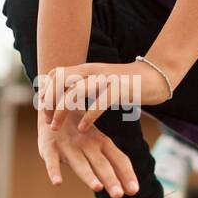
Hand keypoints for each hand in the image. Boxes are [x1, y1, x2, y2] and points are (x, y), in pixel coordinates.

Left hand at [36, 60, 171, 132]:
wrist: (155, 77)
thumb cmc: (126, 84)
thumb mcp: (100, 81)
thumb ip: (83, 85)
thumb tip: (65, 96)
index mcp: (86, 69)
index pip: (56, 74)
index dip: (46, 91)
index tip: (43, 110)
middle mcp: (93, 71)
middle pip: (60, 81)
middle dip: (49, 101)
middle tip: (47, 121)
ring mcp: (106, 79)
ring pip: (75, 92)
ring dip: (61, 110)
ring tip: (56, 127)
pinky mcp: (120, 89)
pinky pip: (99, 102)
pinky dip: (88, 116)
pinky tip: (82, 128)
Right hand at [36, 109, 139, 197]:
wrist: (53, 101)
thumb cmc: (80, 127)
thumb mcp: (97, 140)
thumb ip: (111, 161)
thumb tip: (132, 186)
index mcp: (101, 142)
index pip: (118, 159)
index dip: (126, 174)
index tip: (134, 191)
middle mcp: (87, 144)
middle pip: (101, 164)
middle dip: (110, 179)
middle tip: (119, 195)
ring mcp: (68, 146)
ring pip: (80, 163)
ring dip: (88, 175)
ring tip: (97, 188)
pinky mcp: (49, 147)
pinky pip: (51, 161)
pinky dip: (54, 171)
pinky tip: (58, 183)